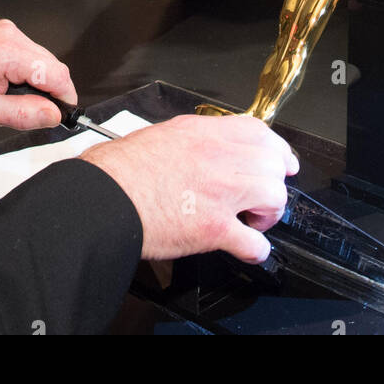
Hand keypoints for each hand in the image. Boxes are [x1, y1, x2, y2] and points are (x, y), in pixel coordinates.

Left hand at [0, 20, 74, 128]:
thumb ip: (21, 114)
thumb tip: (52, 114)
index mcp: (6, 52)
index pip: (56, 73)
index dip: (65, 96)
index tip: (65, 112)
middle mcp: (10, 35)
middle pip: (53, 65)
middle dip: (51, 90)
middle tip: (38, 111)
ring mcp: (8, 30)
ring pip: (43, 59)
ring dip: (39, 80)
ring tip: (15, 96)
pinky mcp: (5, 31)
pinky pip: (30, 52)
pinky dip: (28, 70)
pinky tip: (10, 82)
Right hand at [80, 113, 298, 261]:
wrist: (102, 197)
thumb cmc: (119, 169)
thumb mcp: (163, 135)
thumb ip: (194, 141)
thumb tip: (206, 151)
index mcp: (206, 133)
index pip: (260, 133)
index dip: (276, 151)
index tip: (281, 162)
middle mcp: (220, 157)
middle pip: (274, 165)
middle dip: (274, 183)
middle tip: (260, 198)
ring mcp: (221, 192)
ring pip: (274, 197)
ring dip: (268, 214)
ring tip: (252, 222)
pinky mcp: (213, 228)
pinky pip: (254, 243)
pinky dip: (256, 250)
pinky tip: (248, 249)